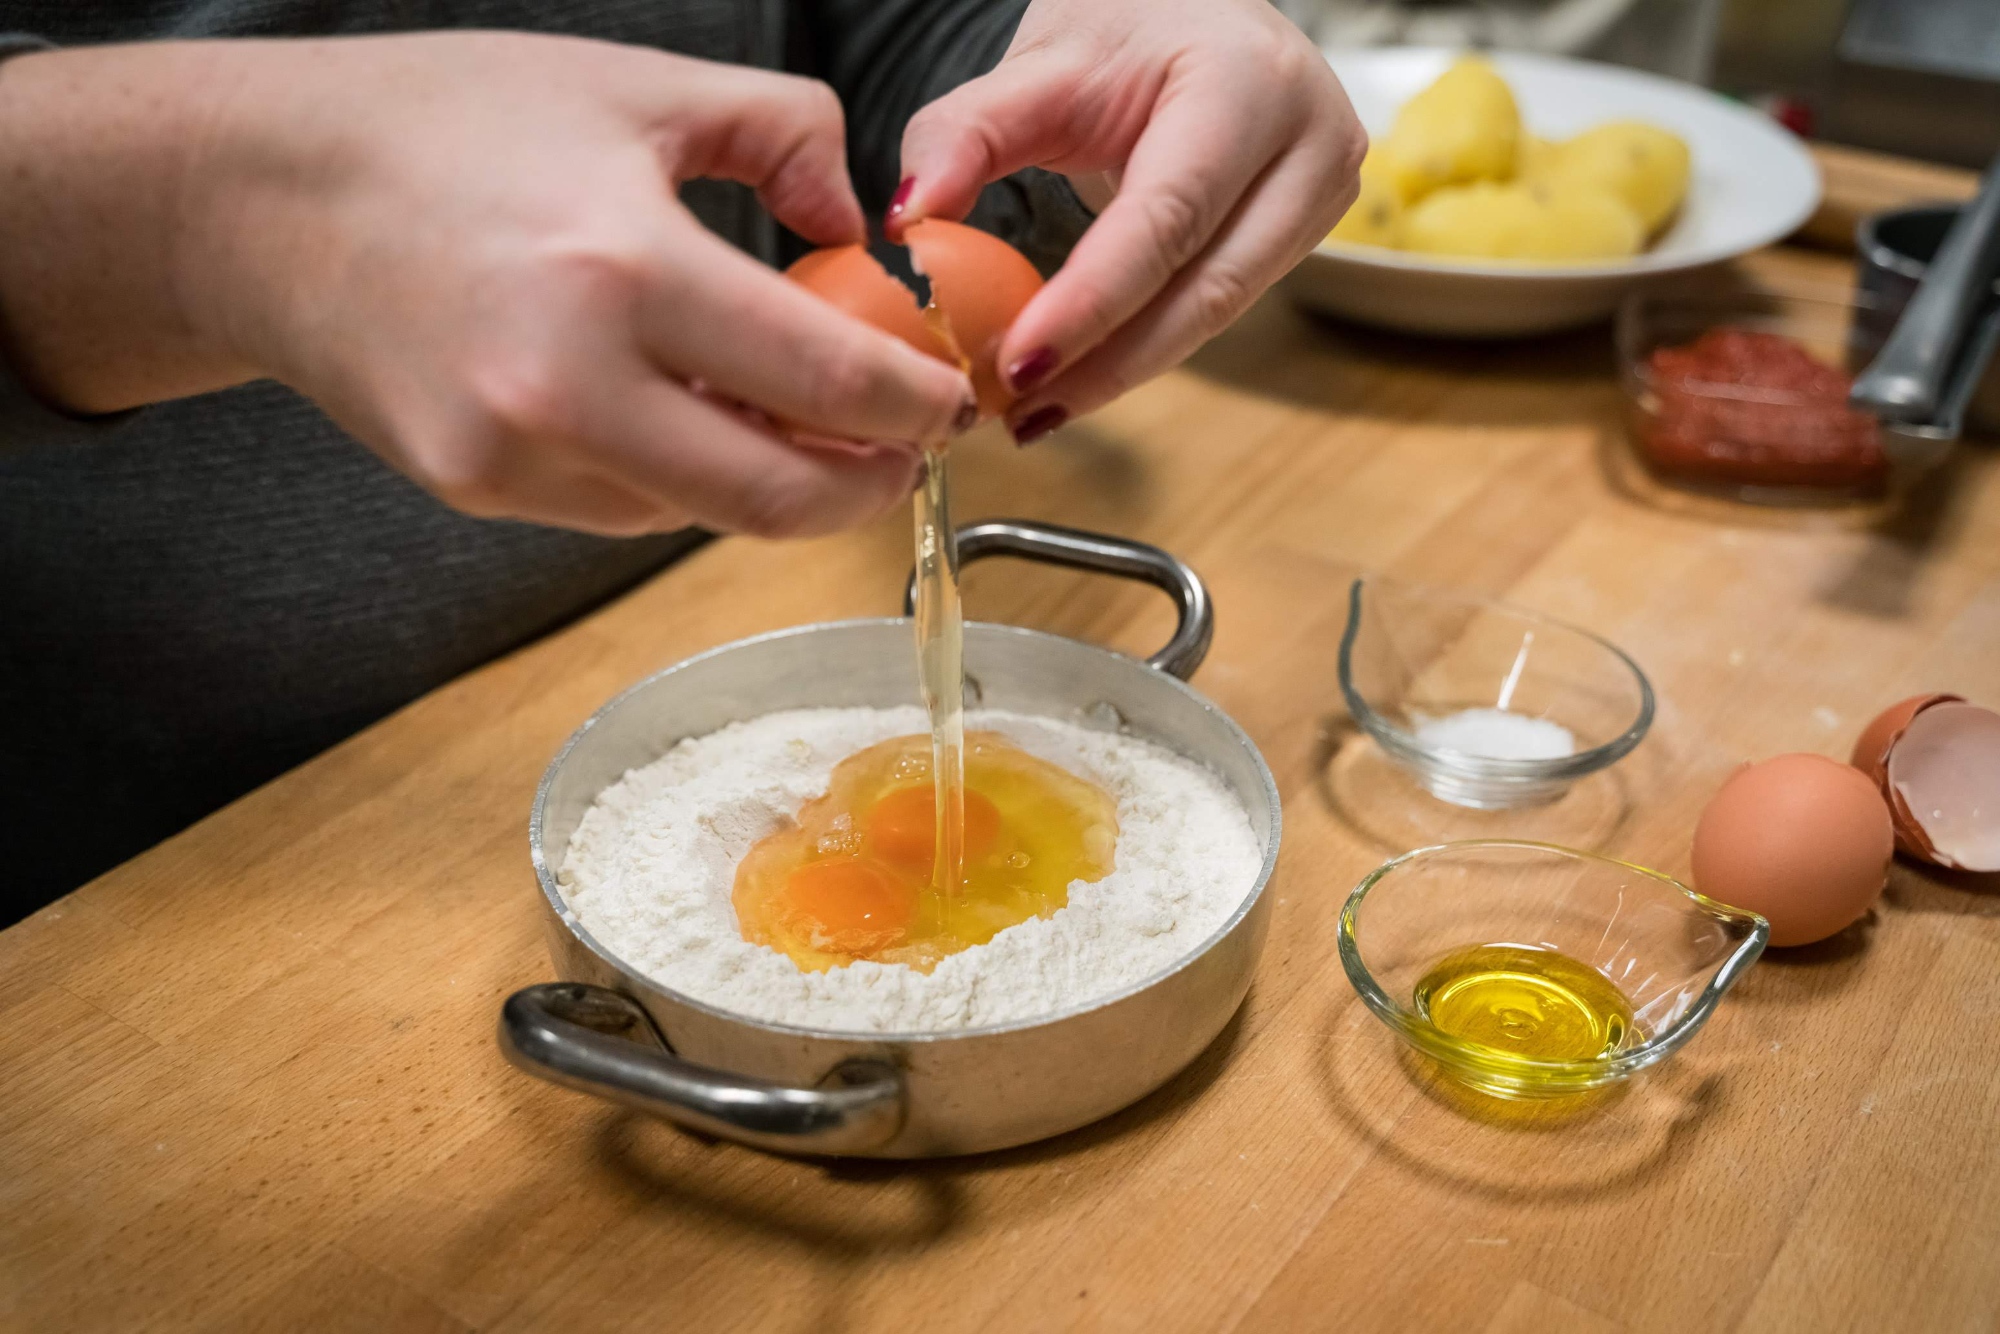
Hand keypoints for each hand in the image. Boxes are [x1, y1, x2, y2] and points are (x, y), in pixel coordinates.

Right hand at [0, 34, 975, 536]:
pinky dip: (688, 480)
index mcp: (620, 268)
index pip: (826, 379)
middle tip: (906, 454)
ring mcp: (515, 456)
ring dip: (778, 485)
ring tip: (810, 429)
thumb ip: (782, 135)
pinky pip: (629, 509)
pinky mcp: (480, 492)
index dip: (915, 406)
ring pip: (705, 515)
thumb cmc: (442, 126)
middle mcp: (565, 386)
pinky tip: (701, 423)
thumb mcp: (635, 86)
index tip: (948, 401)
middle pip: (778, 498)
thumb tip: (858, 225)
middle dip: (869, 487)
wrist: (259, 198)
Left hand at [885, 0, 1362, 441]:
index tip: (1018, 366)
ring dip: (1122, 369)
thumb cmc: (1127, 32)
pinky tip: (1083, 372)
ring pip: (1216, 314)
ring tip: (1036, 405)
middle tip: (1018, 411)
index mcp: (1247, 85)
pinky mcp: (1312, 232)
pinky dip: (1145, 346)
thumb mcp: (1038, 65)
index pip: (1166, 218)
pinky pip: (1219, 308)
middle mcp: (1308, 142)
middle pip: (1203, 290)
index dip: (1092, 304)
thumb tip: (909, 223)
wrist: (1201, 15)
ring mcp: (1324, 192)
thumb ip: (963, 134)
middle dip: (1106, 363)